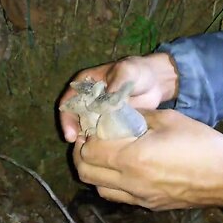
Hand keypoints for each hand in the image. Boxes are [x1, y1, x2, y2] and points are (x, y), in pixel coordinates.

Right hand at [59, 53, 177, 141]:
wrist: (156, 82)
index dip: (66, 118)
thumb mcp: (126, 72)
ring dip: (89, 139)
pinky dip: (103, 142)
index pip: (68, 101)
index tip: (71, 134)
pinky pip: (103, 133)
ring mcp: (100, 113)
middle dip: (76, 133)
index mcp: (85, 85)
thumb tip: (106, 103)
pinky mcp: (111, 123)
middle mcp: (88, 100)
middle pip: (75, 119)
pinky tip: (108, 149)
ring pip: (88, 128)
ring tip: (93, 150)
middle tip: (82, 146)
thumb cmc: (137, 72)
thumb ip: (115, 85)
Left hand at [73, 109, 222, 219]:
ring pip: (98, 187)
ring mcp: (139, 197)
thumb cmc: (201, 143)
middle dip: (81, 155)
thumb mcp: (168, 119)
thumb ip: (137, 115)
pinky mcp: (148, 206)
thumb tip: (117, 112)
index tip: (91, 127)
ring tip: (104, 155)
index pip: (90, 151)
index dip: (85, 137)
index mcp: (133, 157)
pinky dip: (109, 183)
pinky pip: (117, 197)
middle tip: (90, 140)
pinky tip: (121, 169)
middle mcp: (130, 181)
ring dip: (94, 170)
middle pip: (86, 173)